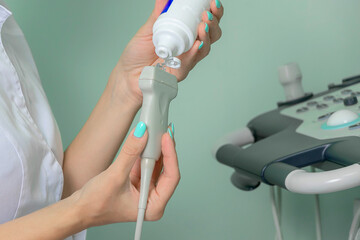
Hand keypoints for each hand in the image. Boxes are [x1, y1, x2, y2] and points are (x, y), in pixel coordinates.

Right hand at [74, 124, 178, 226]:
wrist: (79, 209)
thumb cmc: (95, 204)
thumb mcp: (115, 176)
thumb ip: (130, 153)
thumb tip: (142, 133)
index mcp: (154, 206)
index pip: (171, 177)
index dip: (171, 155)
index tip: (165, 137)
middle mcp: (153, 199)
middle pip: (166, 170)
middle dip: (165, 150)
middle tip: (164, 130)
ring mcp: (146, 191)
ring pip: (157, 165)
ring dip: (156, 149)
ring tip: (157, 131)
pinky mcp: (138, 183)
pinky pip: (146, 164)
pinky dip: (146, 152)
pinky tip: (147, 140)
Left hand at [109, 0, 223, 106]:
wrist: (127, 74)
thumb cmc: (137, 55)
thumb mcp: (148, 29)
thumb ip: (158, 14)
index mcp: (185, 34)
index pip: (205, 22)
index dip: (213, 12)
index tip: (212, 2)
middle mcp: (189, 48)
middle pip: (211, 35)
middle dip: (213, 23)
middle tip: (207, 15)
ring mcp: (186, 61)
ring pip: (204, 50)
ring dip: (207, 37)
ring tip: (203, 27)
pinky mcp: (179, 73)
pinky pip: (189, 63)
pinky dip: (194, 54)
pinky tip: (197, 45)